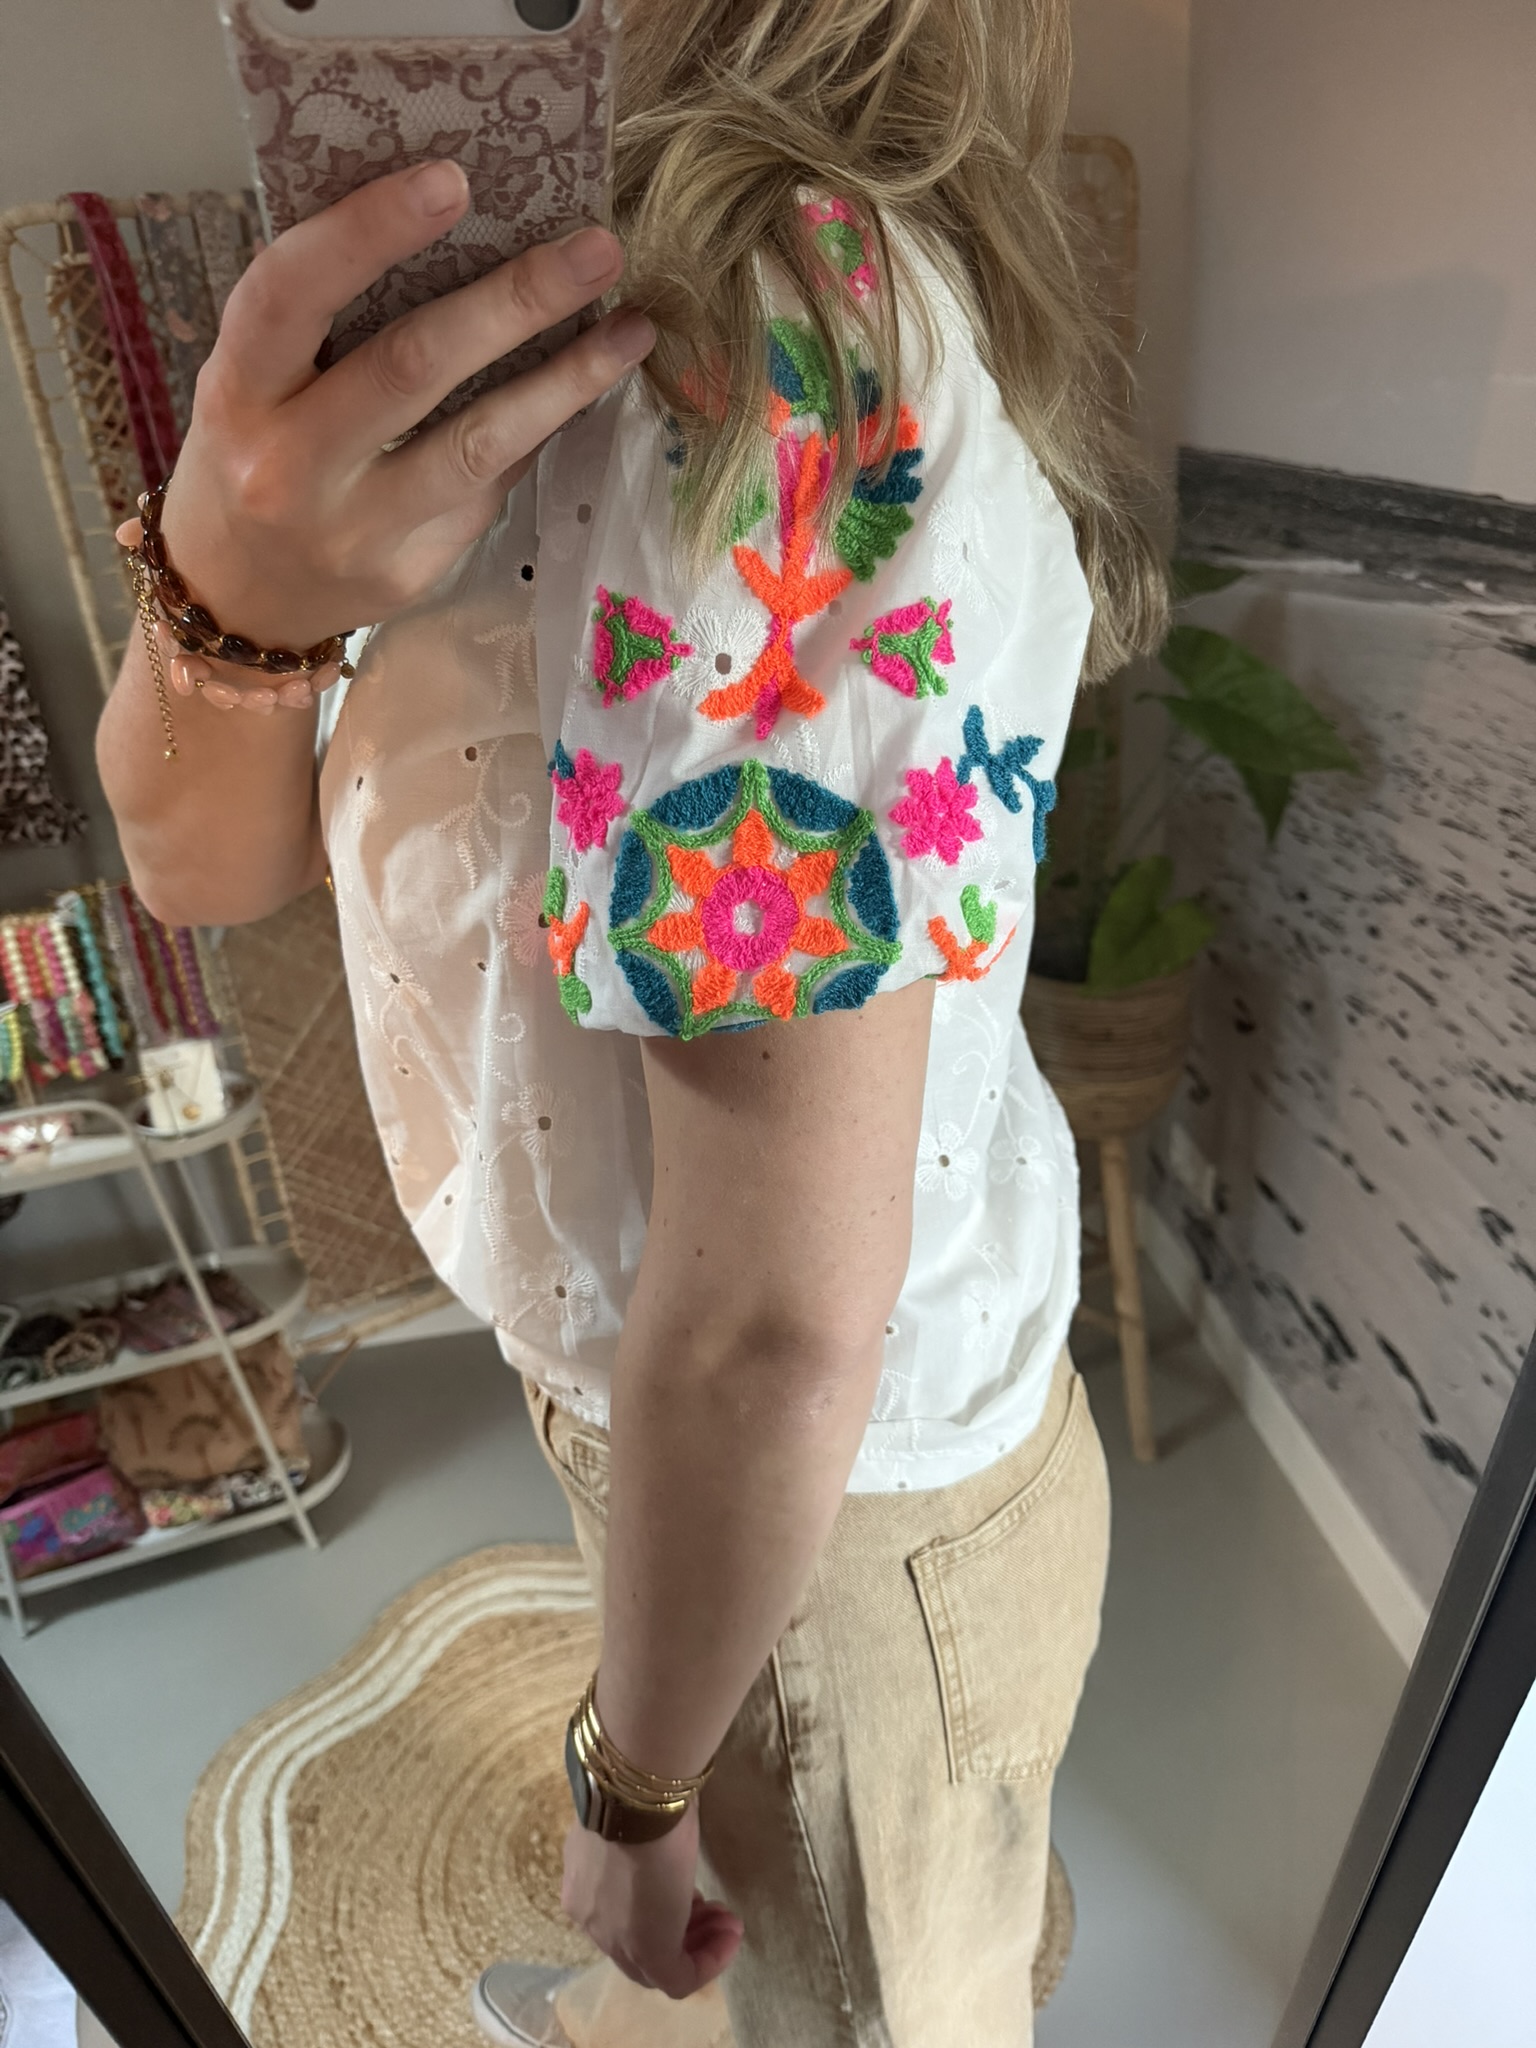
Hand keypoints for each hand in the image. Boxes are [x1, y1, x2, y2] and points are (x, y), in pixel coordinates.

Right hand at [159, 159, 653, 652]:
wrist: (239, 601)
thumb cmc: (253, 454)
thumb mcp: (254, 381)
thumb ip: (322, 319)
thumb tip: (457, 228)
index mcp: (238, 392)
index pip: (292, 294)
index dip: (367, 230)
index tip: (452, 180)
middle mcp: (291, 466)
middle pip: (413, 367)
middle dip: (514, 300)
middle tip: (596, 248)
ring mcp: (356, 529)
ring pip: (478, 443)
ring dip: (566, 379)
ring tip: (630, 327)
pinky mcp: (410, 570)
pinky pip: (491, 486)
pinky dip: (540, 429)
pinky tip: (584, 387)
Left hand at [561, 1804, 743, 1999]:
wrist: (636, 1797)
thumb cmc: (641, 1796)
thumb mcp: (638, 1826)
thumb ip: (641, 1847)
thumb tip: (663, 1845)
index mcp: (583, 1885)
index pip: (620, 1917)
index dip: (659, 1908)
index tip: (697, 1894)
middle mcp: (591, 1918)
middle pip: (636, 1944)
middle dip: (681, 1930)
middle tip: (715, 1912)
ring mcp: (614, 1939)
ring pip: (654, 1964)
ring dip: (698, 1944)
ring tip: (728, 1923)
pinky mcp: (647, 1952)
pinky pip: (677, 1978)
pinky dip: (708, 1963)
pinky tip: (731, 1939)